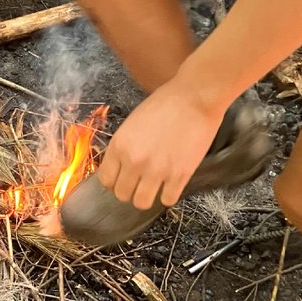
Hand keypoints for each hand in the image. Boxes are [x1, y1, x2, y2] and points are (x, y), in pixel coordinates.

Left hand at [97, 83, 223, 208]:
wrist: (195, 98)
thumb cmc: (165, 103)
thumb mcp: (133, 122)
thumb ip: (124, 146)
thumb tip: (122, 165)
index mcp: (119, 146)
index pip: (106, 180)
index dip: (114, 181)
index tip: (122, 179)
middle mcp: (134, 161)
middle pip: (122, 194)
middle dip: (130, 190)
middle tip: (139, 182)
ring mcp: (157, 171)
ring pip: (142, 202)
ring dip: (147, 196)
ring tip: (155, 186)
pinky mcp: (179, 175)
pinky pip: (167, 200)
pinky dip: (168, 195)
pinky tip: (171, 184)